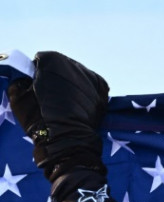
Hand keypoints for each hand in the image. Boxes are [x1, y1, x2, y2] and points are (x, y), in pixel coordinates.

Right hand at [6, 51, 109, 181]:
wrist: (66, 137)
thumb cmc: (39, 115)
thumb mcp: (18, 95)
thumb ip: (22, 80)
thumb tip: (28, 79)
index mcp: (52, 60)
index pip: (41, 61)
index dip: (37, 74)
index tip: (36, 87)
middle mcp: (74, 64)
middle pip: (61, 67)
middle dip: (56, 78)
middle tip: (51, 96)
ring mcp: (90, 77)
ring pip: (77, 76)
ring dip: (71, 84)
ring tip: (66, 102)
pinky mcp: (103, 90)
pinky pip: (91, 86)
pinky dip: (85, 92)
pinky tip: (78, 103)